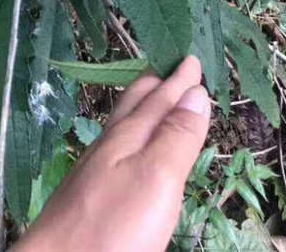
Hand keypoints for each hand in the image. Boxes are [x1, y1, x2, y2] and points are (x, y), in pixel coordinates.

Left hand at [14, 54, 210, 251]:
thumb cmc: (111, 225)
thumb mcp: (156, 177)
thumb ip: (177, 137)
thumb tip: (196, 93)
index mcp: (127, 136)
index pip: (159, 98)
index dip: (179, 80)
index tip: (193, 59)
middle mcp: (108, 147)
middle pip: (135, 105)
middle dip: (157, 84)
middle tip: (174, 69)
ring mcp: (95, 172)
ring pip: (124, 128)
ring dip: (145, 110)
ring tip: (157, 100)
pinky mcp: (89, 198)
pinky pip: (117, 151)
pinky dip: (134, 137)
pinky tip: (131, 150)